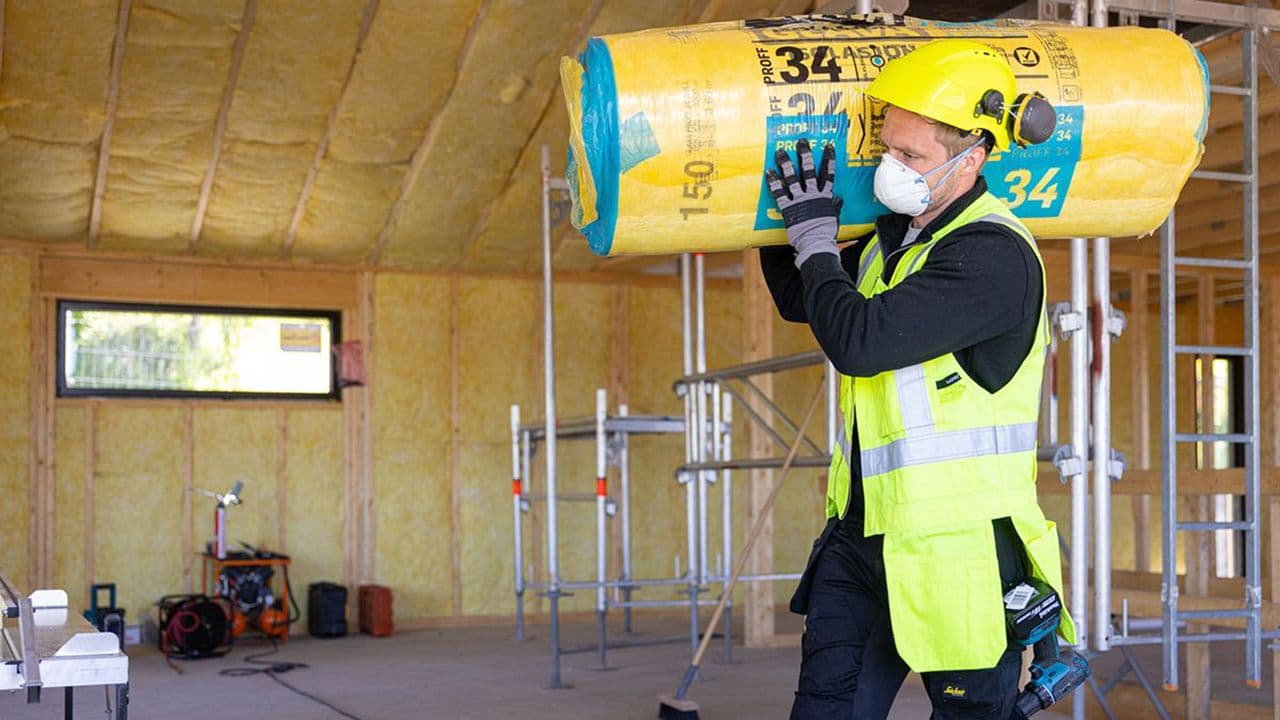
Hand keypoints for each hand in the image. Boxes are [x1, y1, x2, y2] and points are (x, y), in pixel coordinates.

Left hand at [766, 139, 842, 268]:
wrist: (815, 242)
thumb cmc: (825, 233)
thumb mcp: (833, 217)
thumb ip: (834, 206)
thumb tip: (838, 199)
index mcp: (824, 197)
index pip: (827, 174)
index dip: (828, 160)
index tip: (828, 147)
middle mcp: (812, 195)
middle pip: (809, 170)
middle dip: (805, 155)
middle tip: (801, 142)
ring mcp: (799, 200)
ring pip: (792, 178)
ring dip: (786, 164)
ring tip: (781, 153)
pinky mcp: (788, 208)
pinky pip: (779, 193)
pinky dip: (774, 183)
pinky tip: (769, 173)